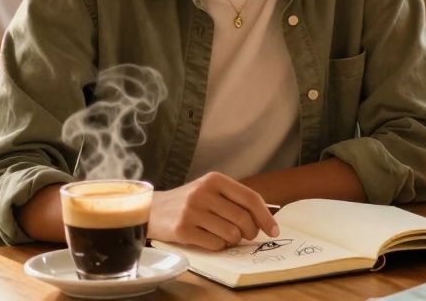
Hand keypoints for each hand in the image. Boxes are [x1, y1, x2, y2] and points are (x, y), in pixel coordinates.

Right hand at [147, 172, 279, 250]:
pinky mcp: (182, 230)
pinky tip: (210, 239)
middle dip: (250, 232)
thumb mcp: (210, 190)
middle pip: (243, 219)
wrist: (151, 209)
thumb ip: (235, 199)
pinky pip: (215, 244)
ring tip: (225, 235)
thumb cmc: (189, 201)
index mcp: (215, 179)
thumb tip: (265, 218)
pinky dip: (218, 245)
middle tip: (247, 235)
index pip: (250, 198)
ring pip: (231, 233)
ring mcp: (191, 211)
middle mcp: (203, 192)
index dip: (266, 216)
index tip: (274, 230)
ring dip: (233, 239)